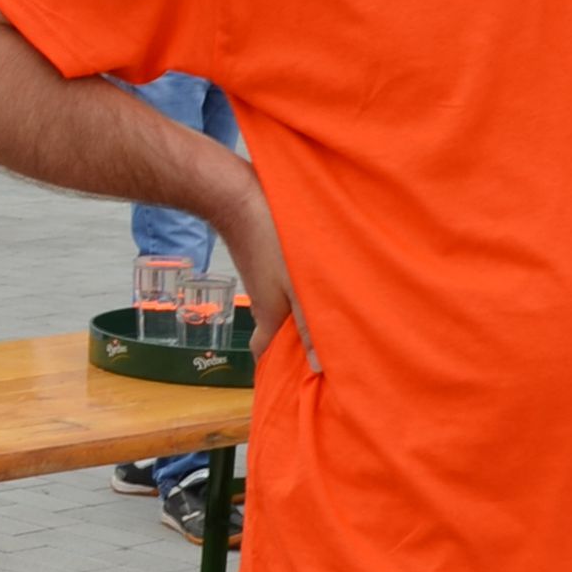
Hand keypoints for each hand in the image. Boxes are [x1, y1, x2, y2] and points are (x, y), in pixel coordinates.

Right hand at [219, 168, 312, 370]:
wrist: (238, 196)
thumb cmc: (271, 241)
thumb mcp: (299, 287)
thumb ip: (310, 324)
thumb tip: (319, 367)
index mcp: (267, 317)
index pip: (263, 353)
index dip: (275, 367)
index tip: (296, 375)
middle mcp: (261, 303)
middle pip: (276, 332)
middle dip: (296, 343)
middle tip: (327, 346)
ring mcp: (261, 281)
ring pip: (282, 307)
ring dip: (302, 316)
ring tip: (334, 315)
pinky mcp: (266, 261)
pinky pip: (283, 287)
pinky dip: (299, 292)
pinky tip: (320, 282)